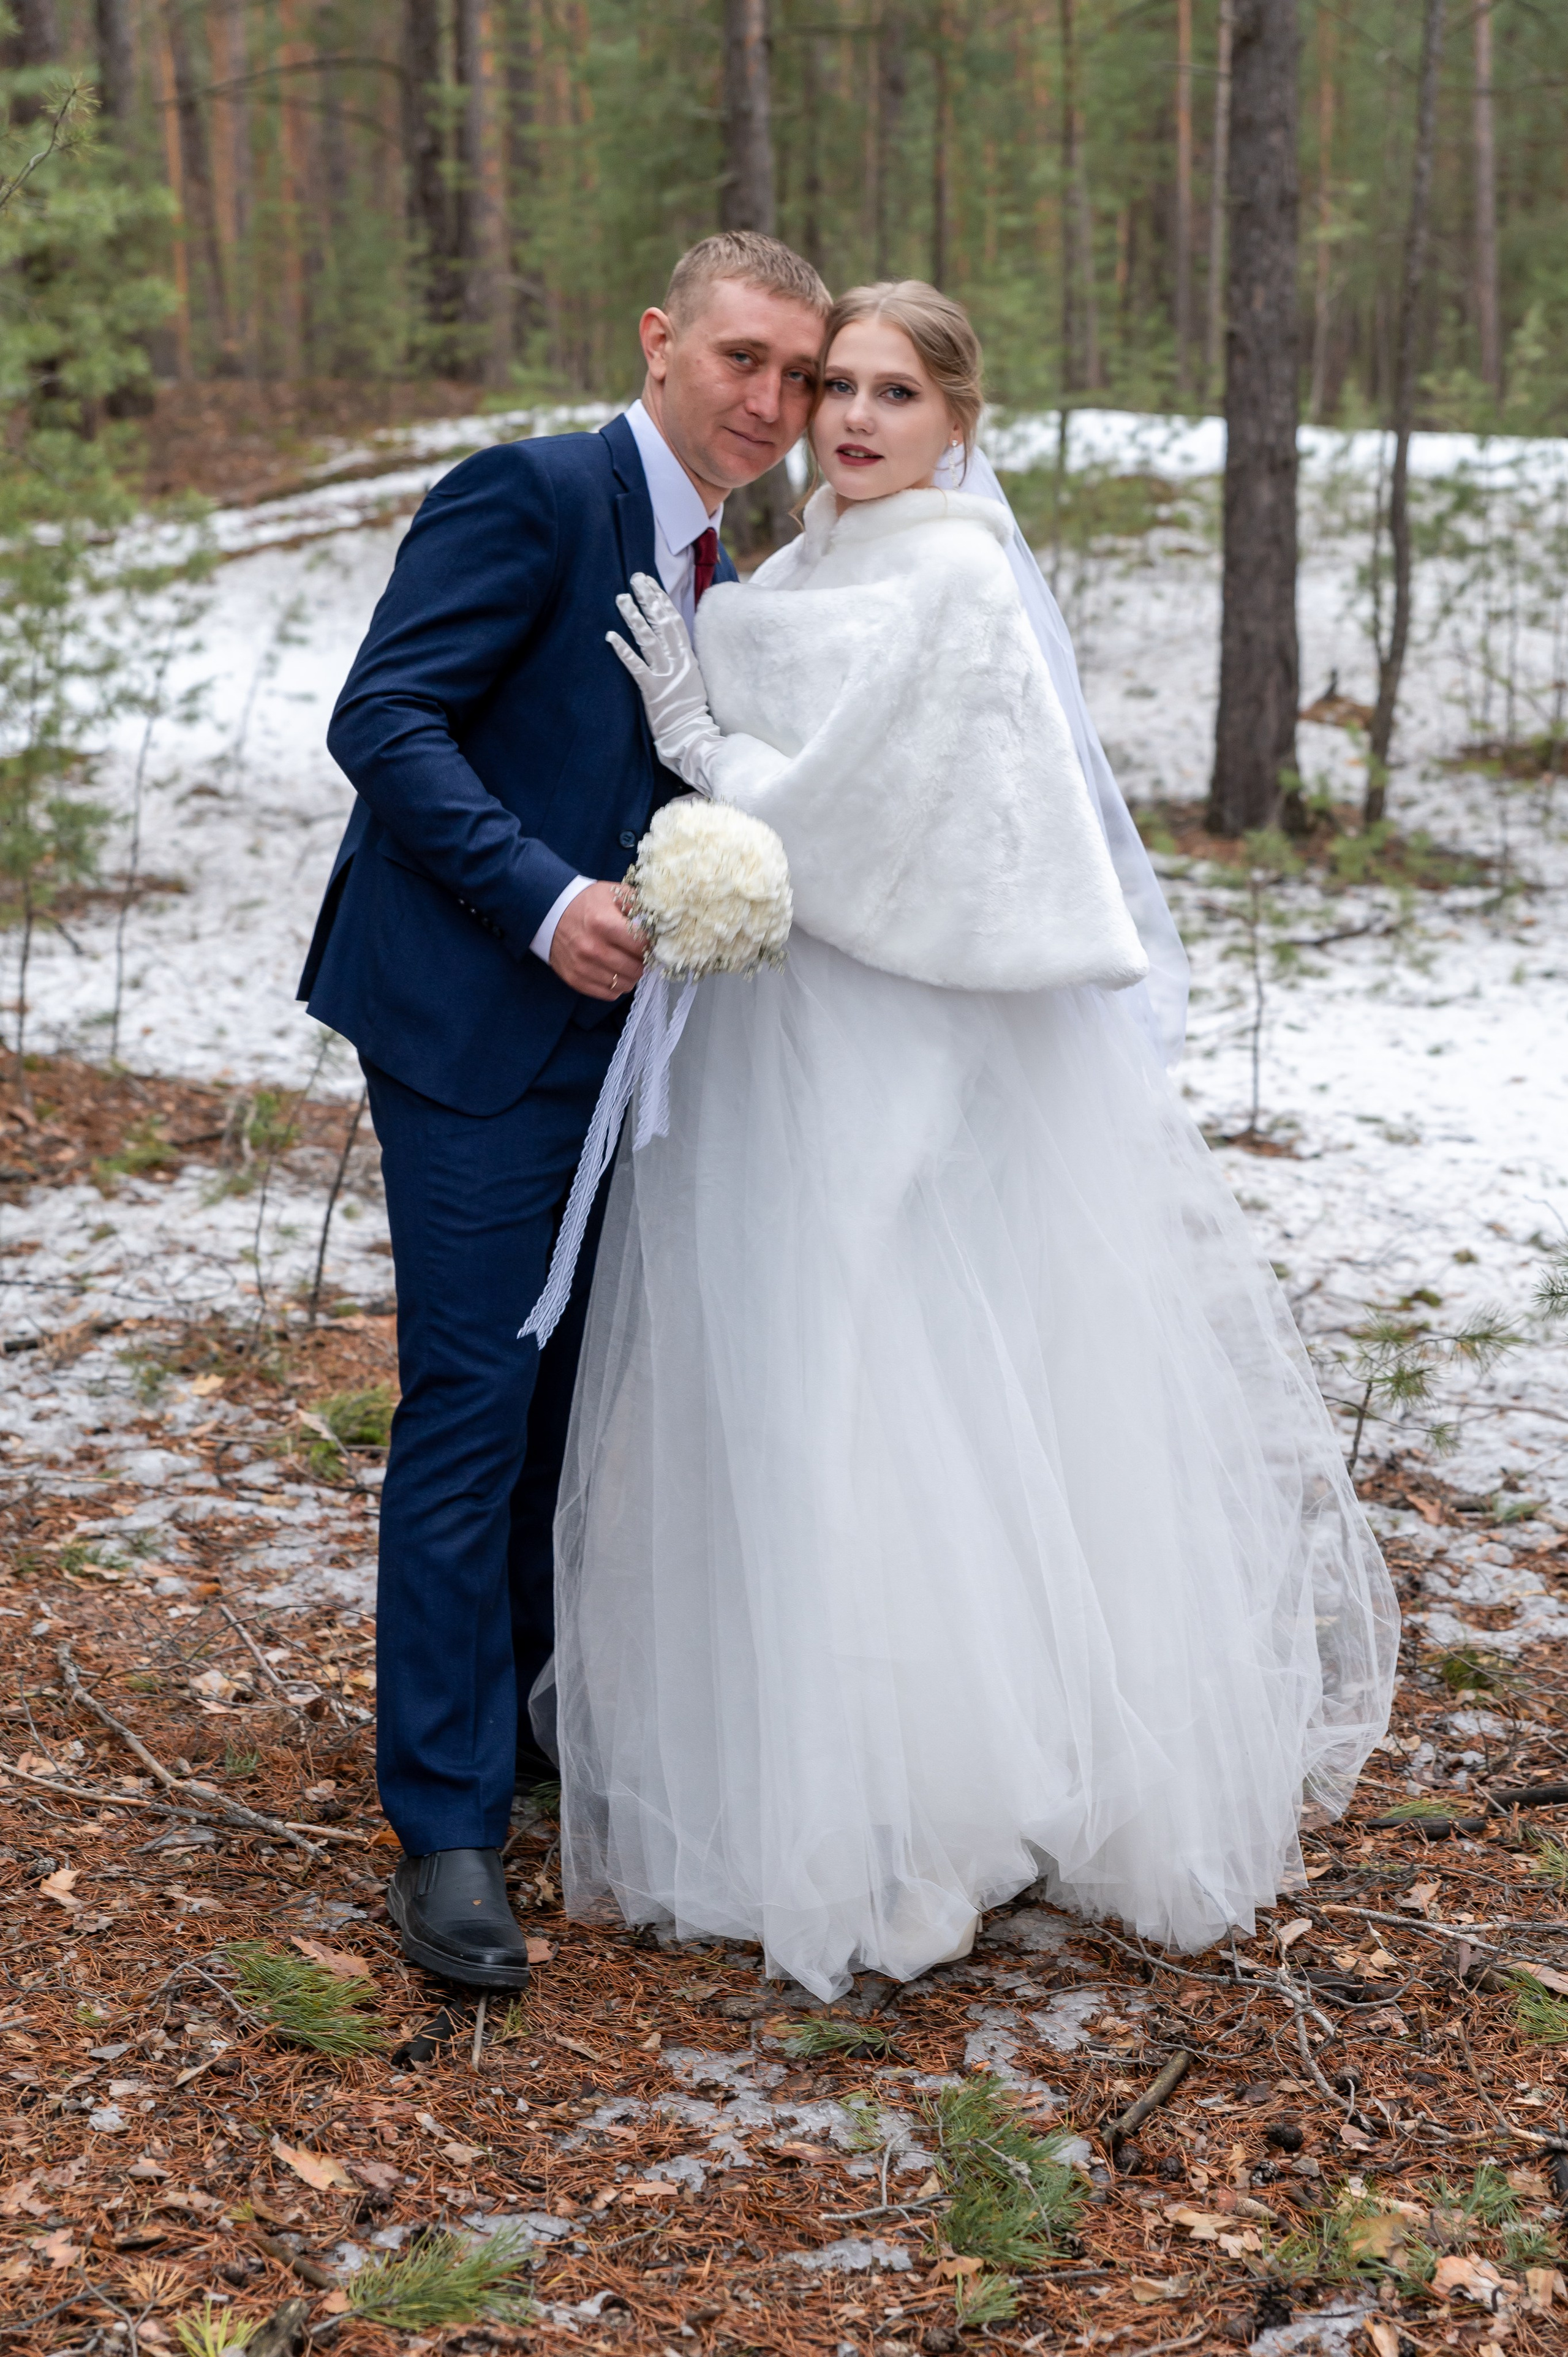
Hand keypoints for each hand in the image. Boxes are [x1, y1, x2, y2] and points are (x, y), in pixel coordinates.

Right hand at [549, 880, 645, 1000]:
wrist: (549, 912)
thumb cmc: (586, 903)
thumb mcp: (613, 892)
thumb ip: (639, 903)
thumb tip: (661, 921)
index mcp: (604, 924)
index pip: (642, 945)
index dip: (651, 944)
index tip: (649, 941)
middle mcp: (593, 949)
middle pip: (636, 968)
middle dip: (643, 962)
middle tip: (640, 954)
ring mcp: (583, 967)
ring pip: (625, 984)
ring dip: (631, 975)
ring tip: (627, 962)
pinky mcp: (575, 980)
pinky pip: (608, 994)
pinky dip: (616, 985)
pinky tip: (614, 972)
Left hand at [606, 572, 720, 793]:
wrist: (692, 734)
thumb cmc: (691, 710)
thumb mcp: (693, 678)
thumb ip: (683, 658)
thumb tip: (673, 641)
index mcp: (687, 657)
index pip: (674, 620)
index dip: (661, 599)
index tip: (650, 582)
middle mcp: (677, 661)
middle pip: (662, 622)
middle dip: (648, 598)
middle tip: (635, 578)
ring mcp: (665, 675)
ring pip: (648, 638)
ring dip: (633, 616)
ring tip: (621, 598)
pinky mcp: (652, 690)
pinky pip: (635, 665)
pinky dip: (623, 650)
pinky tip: (610, 636)